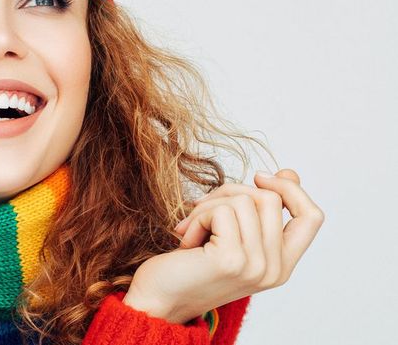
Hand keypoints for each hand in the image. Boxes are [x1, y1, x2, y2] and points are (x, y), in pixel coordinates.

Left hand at [122, 168, 323, 323]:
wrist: (159, 300)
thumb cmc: (191, 264)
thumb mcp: (233, 235)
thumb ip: (259, 212)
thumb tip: (288, 172)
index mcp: (281, 265)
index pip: (312, 217)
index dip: (291, 189)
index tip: (259, 177)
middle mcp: (275, 269)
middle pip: (271, 198)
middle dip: (230, 191)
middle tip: (203, 209)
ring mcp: (256, 266)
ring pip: (244, 200)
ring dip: (208, 206)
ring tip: (193, 229)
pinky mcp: (232, 260)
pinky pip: (222, 211)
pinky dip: (197, 217)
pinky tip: (186, 240)